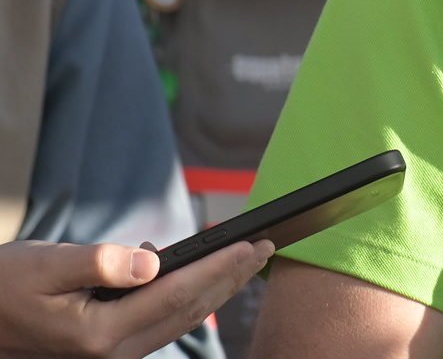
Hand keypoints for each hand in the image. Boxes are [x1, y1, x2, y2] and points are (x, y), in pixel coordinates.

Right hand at [0, 238, 273, 358]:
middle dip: (230, 278)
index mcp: (99, 334)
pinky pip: (162, 322)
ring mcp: (111, 352)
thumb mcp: (46, 264)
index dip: (218, 268)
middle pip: (188, 311)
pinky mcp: (108, 346)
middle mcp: (111, 351)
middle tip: (266, 248)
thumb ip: (100, 263)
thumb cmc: (5, 285)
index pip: (176, 295)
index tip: (252, 244)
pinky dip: (189, 297)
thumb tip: (151, 262)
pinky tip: (197, 272)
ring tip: (247, 259)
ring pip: (179, 319)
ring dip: (216, 288)